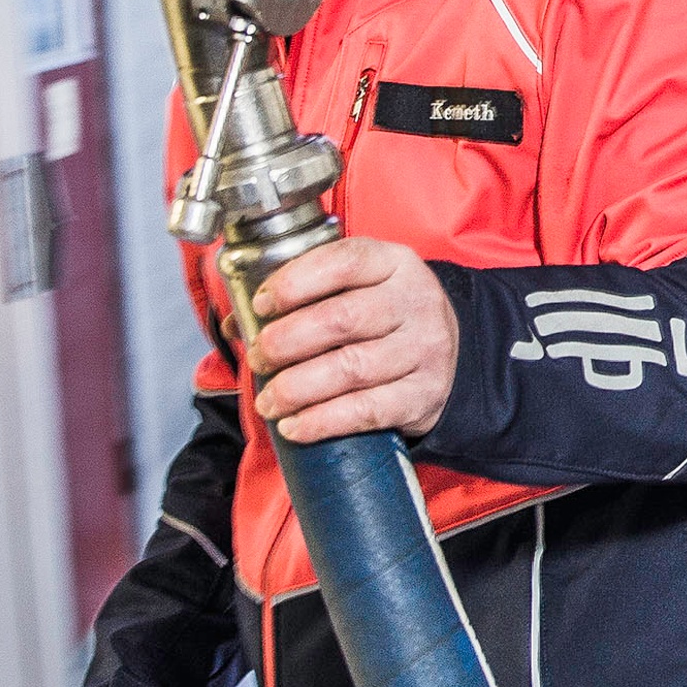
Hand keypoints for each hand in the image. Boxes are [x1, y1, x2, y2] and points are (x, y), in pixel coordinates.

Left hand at [245, 236, 459, 441]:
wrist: (448, 353)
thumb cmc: (386, 317)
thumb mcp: (357, 289)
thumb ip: (302, 296)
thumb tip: (238, 325)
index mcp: (394, 263)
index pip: (345, 261)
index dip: (296, 282)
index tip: (262, 304)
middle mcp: (415, 301)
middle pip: (342, 319)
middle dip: (286, 341)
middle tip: (258, 357)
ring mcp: (424, 349)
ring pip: (351, 369)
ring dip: (297, 388)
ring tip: (268, 400)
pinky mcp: (423, 394)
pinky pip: (366, 411)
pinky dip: (323, 421)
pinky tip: (295, 425)